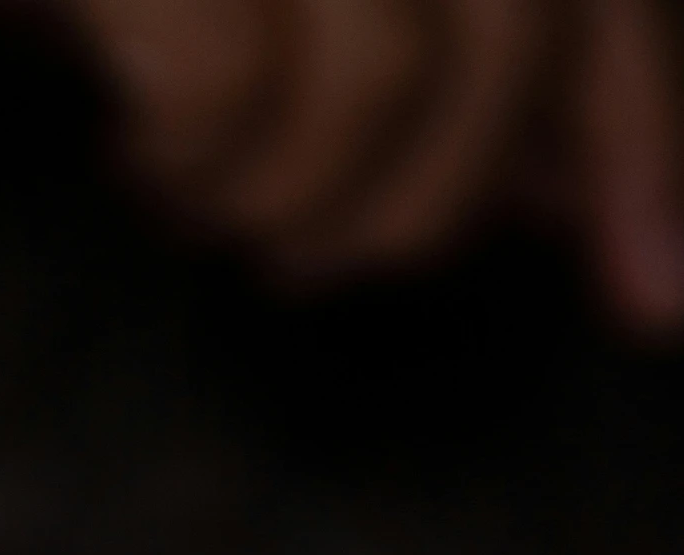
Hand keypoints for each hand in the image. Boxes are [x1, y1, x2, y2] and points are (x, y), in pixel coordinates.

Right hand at [71, 0, 683, 332]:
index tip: (646, 305)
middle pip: (506, 28)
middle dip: (427, 204)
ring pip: (378, 70)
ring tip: (210, 211)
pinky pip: (221, 80)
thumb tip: (597, 225)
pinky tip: (142, 159)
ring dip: (295, 202)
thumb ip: (450, 81)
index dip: (630, 140)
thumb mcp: (296, 18)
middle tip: (314, 264)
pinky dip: (193, 160)